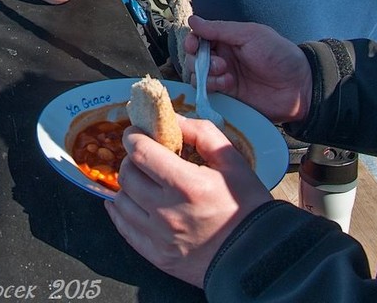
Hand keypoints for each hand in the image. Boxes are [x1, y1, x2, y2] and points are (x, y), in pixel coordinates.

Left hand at [106, 117, 271, 286]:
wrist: (256, 256)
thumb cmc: (246, 205)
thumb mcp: (231, 160)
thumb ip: (200, 133)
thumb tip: (173, 120)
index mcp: (187, 185)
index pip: (140, 152)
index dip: (133, 137)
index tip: (136, 134)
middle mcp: (167, 211)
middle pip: (127, 175)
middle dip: (131, 160)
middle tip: (143, 157)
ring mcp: (159, 237)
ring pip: (121, 201)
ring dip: (127, 186)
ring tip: (142, 181)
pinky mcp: (156, 255)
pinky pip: (124, 229)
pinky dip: (121, 211)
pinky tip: (129, 202)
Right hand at [185, 16, 311, 124]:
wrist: (299, 86)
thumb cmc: (279, 55)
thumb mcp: (251, 35)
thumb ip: (220, 29)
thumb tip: (192, 20)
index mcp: (228, 40)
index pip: (198, 39)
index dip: (192, 41)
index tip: (194, 45)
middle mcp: (222, 58)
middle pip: (193, 58)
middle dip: (199, 60)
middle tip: (220, 63)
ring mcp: (224, 78)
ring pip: (197, 76)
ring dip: (205, 74)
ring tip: (226, 75)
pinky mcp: (228, 97)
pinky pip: (207, 92)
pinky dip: (212, 87)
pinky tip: (228, 85)